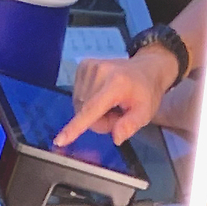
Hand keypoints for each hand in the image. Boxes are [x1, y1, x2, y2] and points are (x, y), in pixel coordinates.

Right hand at [54, 45, 178, 147]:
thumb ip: (131, 125)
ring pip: (80, 106)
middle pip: (85, 112)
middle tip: (117, 114)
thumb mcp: (145, 112)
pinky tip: (101, 95)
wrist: (146, 68)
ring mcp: (89, 66)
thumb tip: (116, 138)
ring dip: (93, 112)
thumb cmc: (146, 93)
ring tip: (110, 104)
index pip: (92, 109)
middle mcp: (99, 71)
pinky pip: (77, 95)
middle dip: (99, 121)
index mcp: (116, 83)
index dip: (76, 127)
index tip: (60, 140)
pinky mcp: (83, 65)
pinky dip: (88, 101)